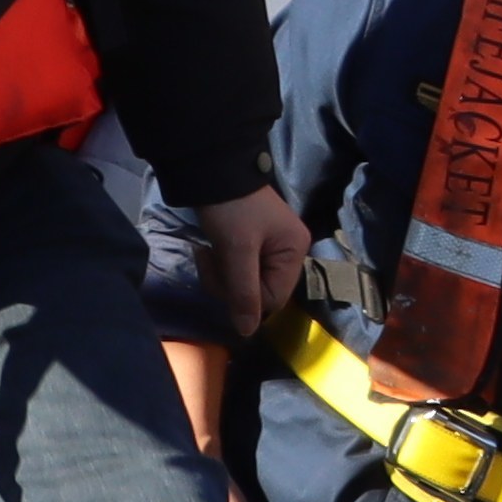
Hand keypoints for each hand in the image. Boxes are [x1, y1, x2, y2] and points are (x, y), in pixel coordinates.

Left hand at [191, 185, 312, 337]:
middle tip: (209, 260)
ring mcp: (271, 247)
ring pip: (246, 283)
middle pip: (259, 292)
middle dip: (229, 284)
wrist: (210, 169)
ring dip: (222, 275)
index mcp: (294, 251)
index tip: (221, 275)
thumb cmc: (230, 209)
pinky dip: (222, 265)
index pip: (272, 298)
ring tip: (207, 252)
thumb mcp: (237, 250)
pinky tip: (211, 248)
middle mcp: (288, 251)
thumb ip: (244, 293)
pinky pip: (240, 269)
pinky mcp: (252, 243)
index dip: (244, 298)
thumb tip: (247, 332)